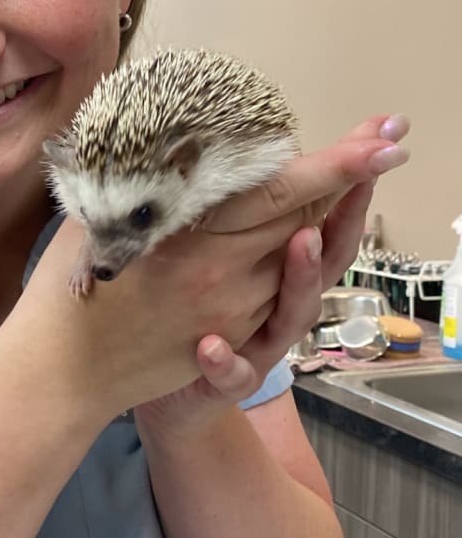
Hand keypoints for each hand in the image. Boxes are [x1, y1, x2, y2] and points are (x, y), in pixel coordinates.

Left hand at [136, 114, 409, 433]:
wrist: (168, 388)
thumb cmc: (190, 309)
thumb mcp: (213, 254)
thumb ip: (236, 214)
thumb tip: (242, 151)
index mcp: (276, 268)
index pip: (318, 220)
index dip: (346, 189)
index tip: (370, 149)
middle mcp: (277, 304)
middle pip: (322, 262)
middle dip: (341, 224)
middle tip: (354, 185)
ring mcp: (257, 343)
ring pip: (291, 314)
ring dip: (300, 279)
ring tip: (301, 242)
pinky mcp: (226, 379)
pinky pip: (233, 372)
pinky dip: (225, 361)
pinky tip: (210, 345)